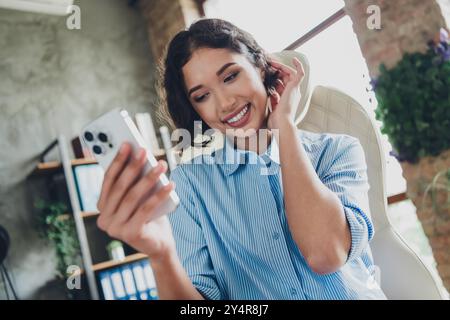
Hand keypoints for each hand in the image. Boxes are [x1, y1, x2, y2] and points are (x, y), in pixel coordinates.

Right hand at [96, 143, 176, 262]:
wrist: (159, 244)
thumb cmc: (149, 216)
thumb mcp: (140, 197)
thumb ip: (134, 182)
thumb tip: (139, 156)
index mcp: (102, 207)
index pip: (108, 180)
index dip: (117, 161)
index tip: (127, 144)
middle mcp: (104, 219)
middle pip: (120, 187)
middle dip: (133, 166)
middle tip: (145, 151)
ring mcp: (115, 229)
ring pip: (132, 197)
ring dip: (148, 178)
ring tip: (161, 164)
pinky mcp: (130, 234)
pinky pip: (145, 209)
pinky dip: (159, 195)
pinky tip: (170, 184)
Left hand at [266, 57, 304, 128]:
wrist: (282, 123)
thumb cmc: (275, 121)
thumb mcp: (270, 109)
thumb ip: (269, 102)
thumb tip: (264, 97)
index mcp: (286, 100)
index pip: (280, 86)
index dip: (274, 80)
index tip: (266, 74)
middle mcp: (291, 94)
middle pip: (284, 78)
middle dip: (276, 70)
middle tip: (267, 64)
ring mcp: (294, 90)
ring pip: (289, 74)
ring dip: (281, 67)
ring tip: (272, 61)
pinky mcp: (295, 87)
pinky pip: (300, 74)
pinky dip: (298, 66)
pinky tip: (294, 59)